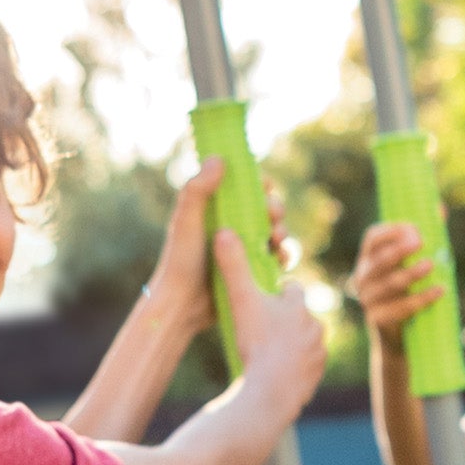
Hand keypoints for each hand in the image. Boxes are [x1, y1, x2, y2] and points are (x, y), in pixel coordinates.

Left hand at [146, 159, 290, 342]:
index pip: (244, 187)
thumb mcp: (185, 221)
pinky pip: (277, 260)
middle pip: (265, 208)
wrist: (182, 306)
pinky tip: (282, 259)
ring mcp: (244, 250)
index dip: (259, 182)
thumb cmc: (180, 261)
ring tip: (277, 238)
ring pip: (275, 233)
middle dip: (275, 207)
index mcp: (216, 208)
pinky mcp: (253, 272)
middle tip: (272, 212)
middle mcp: (232, 226)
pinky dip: (284, 256)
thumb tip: (219, 158)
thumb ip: (198, 189)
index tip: (265, 184)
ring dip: (283, 231)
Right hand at [216, 229, 324, 417]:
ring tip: (267, 354)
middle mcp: (315, 326)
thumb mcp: (241, 300)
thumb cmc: (257, 343)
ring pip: (304, 342)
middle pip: (299, 317)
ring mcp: (318, 353)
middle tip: (262, 328)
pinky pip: (305, 368)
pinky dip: (292, 369)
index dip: (276, 292)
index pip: (291, 288)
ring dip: (289, 345)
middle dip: (284, 320)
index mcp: (299, 305)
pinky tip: (275, 374)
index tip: (263, 299)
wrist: (271, 391)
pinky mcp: (315, 377)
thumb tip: (224, 231)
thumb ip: (233, 266)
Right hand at [350, 221, 441, 343]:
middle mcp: (363, 278)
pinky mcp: (378, 320)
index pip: (373, 238)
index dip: (391, 231)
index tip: (413, 227)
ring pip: (391, 284)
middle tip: (422, 242)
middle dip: (400, 250)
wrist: (399, 338)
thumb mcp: (411, 265)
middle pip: (380, 260)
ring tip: (431, 265)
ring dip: (412, 274)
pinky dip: (422, 299)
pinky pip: (401, 308)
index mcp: (368, 260)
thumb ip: (423, 240)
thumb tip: (440, 209)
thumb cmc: (407, 293)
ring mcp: (368, 300)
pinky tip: (439, 290)